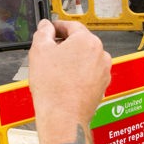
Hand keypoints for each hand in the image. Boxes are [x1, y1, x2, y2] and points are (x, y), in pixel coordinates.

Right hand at [28, 19, 111, 143]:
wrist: (63, 117)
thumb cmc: (54, 88)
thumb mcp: (39, 51)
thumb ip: (43, 33)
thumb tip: (46, 27)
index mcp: (88, 41)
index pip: (72, 26)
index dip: (57, 27)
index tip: (50, 30)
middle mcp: (101, 54)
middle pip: (80, 42)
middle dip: (65, 45)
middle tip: (49, 52)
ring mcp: (104, 71)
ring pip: (85, 59)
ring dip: (72, 60)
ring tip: (55, 70)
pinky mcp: (102, 86)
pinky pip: (89, 74)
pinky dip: (78, 74)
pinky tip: (65, 81)